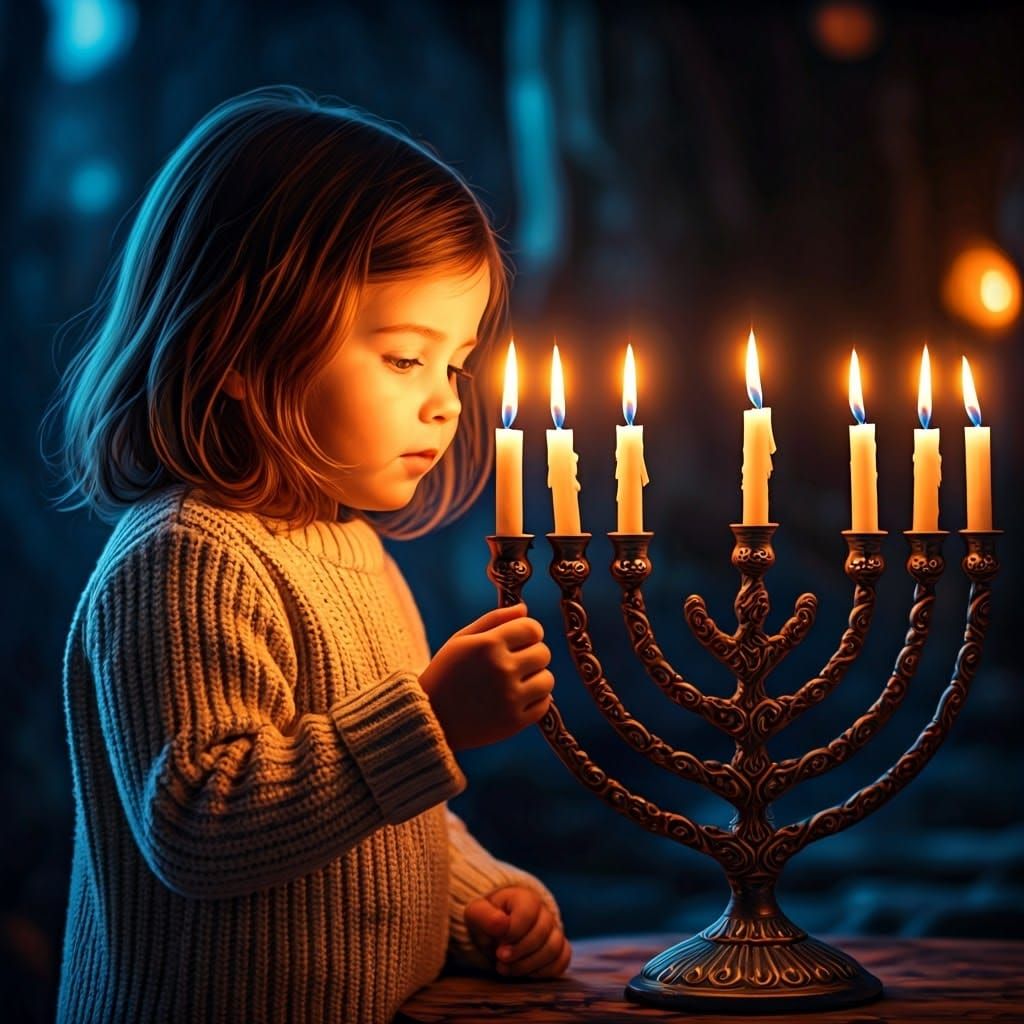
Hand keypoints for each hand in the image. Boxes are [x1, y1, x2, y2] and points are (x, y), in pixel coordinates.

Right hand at [419, 604, 553, 751]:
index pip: (533, 629)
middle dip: (532, 654)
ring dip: (535, 678)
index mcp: (488, 645)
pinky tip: (515, 699)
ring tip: (515, 682)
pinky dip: (534, 701)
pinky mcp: (514, 722)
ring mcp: (510, 698)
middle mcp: (502, 670)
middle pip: (543, 653)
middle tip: (514, 662)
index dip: (529, 632)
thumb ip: (494, 620)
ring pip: (547, 679)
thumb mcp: (461, 640)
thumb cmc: (446, 673)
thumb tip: (524, 609)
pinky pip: (544, 704)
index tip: (521, 639)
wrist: (429, 718)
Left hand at [463, 885, 570, 978]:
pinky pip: (562, 960)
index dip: (513, 934)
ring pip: (554, 949)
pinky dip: (544, 971)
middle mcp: (544, 911)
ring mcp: (553, 929)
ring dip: (529, 965)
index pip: (528, 914)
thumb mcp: (477, 913)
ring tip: (507, 969)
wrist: (495, 926)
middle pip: (542, 935)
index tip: (497, 947)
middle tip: (499, 960)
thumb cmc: (487, 918)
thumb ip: (486, 917)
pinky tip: (524, 973)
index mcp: (525, 897)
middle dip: (519, 953)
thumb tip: (502, 924)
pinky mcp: (558, 947)